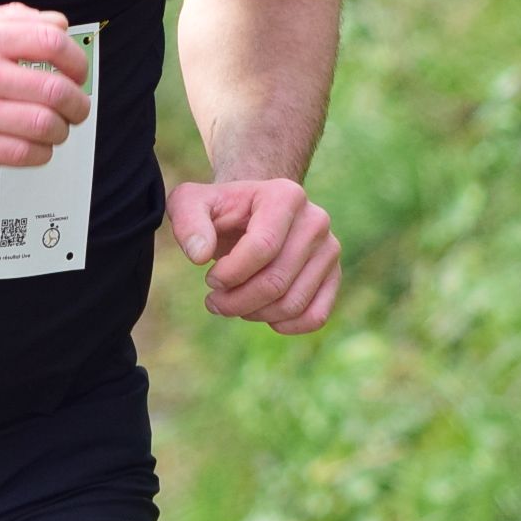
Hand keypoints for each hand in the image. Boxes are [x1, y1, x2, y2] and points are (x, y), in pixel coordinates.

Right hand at [0, 5, 91, 170]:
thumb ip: (9, 20)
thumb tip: (57, 25)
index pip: (51, 40)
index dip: (77, 59)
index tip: (77, 72)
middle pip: (55, 88)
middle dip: (77, 103)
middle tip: (76, 108)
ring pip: (46, 124)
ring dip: (61, 131)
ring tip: (54, 129)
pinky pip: (26, 153)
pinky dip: (42, 153)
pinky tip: (34, 147)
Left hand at [166, 178, 337, 335]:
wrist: (250, 213)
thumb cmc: (219, 210)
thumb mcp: (190, 203)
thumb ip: (187, 221)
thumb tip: (199, 255)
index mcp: (285, 195)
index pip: (262, 247)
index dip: (230, 274)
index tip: (210, 278)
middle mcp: (315, 220)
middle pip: (276, 281)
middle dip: (236, 300)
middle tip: (214, 300)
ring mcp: (329, 249)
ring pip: (292, 303)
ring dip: (253, 313)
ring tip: (232, 304)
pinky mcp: (333, 275)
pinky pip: (315, 316)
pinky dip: (285, 325)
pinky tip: (261, 314)